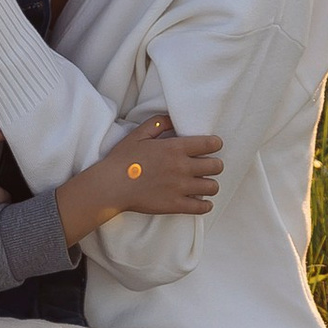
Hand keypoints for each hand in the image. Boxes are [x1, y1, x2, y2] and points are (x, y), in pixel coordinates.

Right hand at [56, 116, 223, 242]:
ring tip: (204, 184)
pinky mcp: (175, 205)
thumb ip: (159, 124)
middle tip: (208, 166)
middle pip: (216, 166)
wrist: (111, 185)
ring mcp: (180, 188)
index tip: (212, 146)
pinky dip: (205, 205)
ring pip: (212, 187)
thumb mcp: (139, 134)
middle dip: (215, 165)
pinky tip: (202, 202)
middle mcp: (182, 167)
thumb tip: (173, 120)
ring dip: (210, 184)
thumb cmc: (122, 159)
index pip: (211, 144)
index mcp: (175, 148)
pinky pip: (201, 207)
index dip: (215, 144)